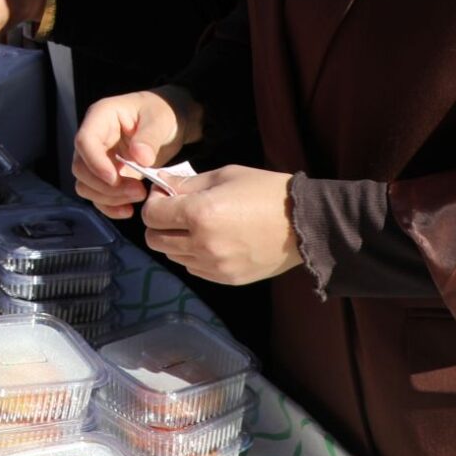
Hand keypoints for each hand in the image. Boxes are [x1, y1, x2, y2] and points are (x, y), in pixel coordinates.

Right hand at [74, 86, 201, 218]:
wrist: (170, 123)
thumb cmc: (162, 113)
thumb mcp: (159, 119)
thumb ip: (149, 137)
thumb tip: (140, 158)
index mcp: (101, 117)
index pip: (85, 141)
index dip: (95, 163)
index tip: (116, 178)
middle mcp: (94, 138)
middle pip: (81, 167)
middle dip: (106, 185)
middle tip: (137, 191)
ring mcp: (97, 158)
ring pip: (85, 185)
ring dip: (108, 197)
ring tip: (138, 196)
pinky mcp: (106, 176)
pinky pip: (96, 196)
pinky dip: (109, 207)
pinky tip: (129, 210)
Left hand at [140, 165, 303, 284]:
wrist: (304, 223)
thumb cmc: (265, 191)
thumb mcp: (224, 176)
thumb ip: (186, 184)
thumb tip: (159, 185)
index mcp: (200, 214)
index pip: (151, 215)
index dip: (153, 203)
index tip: (164, 195)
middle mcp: (202, 244)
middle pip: (155, 240)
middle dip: (159, 224)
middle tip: (175, 211)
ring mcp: (214, 265)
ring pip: (172, 256)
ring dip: (176, 241)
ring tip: (197, 225)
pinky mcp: (226, 279)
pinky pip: (194, 269)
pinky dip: (193, 255)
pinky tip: (211, 240)